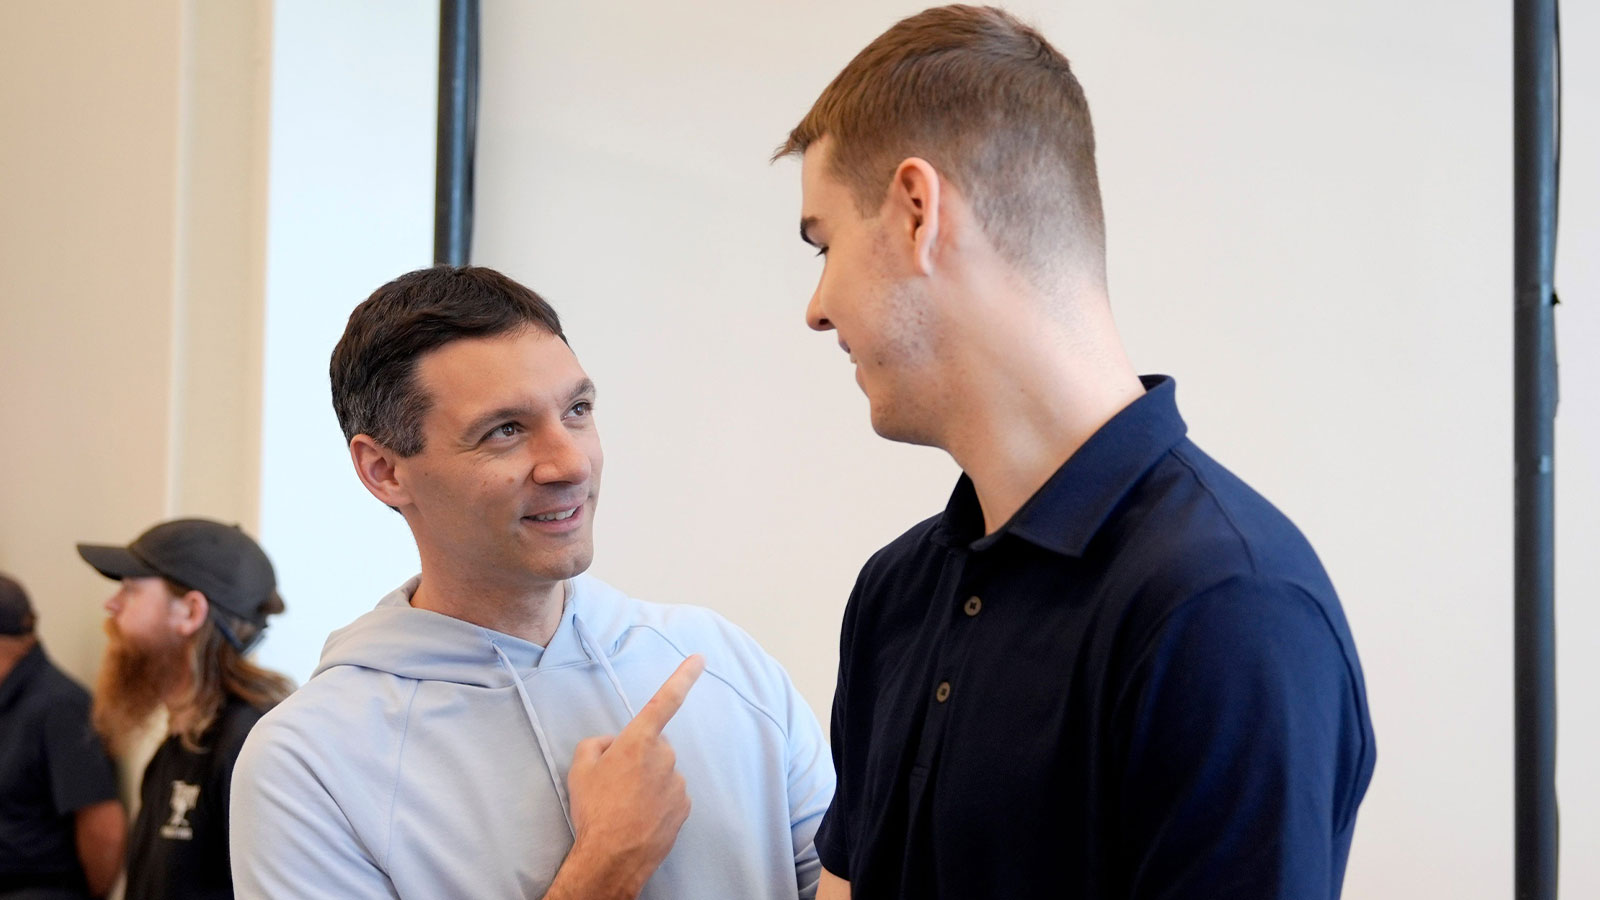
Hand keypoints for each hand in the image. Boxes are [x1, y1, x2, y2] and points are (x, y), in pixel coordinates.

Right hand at [553, 655, 704, 899]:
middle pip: (654, 745)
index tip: (700, 659)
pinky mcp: (684, 806)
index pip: (665, 701)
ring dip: (647, 780)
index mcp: (639, 741)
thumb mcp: (580, 767)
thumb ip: (597, 743)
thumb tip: (612, 744)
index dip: (683, 677)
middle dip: (639, 755)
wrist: (612, 856)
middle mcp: (664, 757)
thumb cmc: (595, 809)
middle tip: (615, 779)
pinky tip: (639, 815)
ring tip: (623, 803)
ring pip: (662, 772)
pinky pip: (670, 794)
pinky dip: (657, 801)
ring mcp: (677, 783)